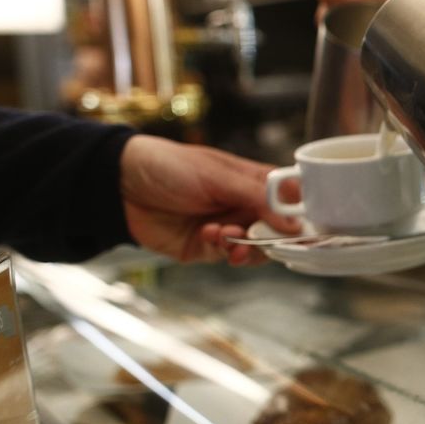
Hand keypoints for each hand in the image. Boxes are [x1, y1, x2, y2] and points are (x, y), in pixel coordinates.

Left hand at [119, 136, 301, 264]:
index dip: (302, 217)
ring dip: (248, 246)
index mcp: (256, 181)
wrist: (119, 186)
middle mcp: (247, 205)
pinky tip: (211, 237)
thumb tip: (295, 222)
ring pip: (258, 248)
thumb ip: (258, 199)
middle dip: (272, 236)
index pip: (293, 201)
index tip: (305, 230)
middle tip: (260, 236)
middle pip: (280, 230)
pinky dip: (226, 251)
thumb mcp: (218, 177)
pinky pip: (232, 256)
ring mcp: (230, 227)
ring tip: (228, 238)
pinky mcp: (209, 247)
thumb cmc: (170, 167)